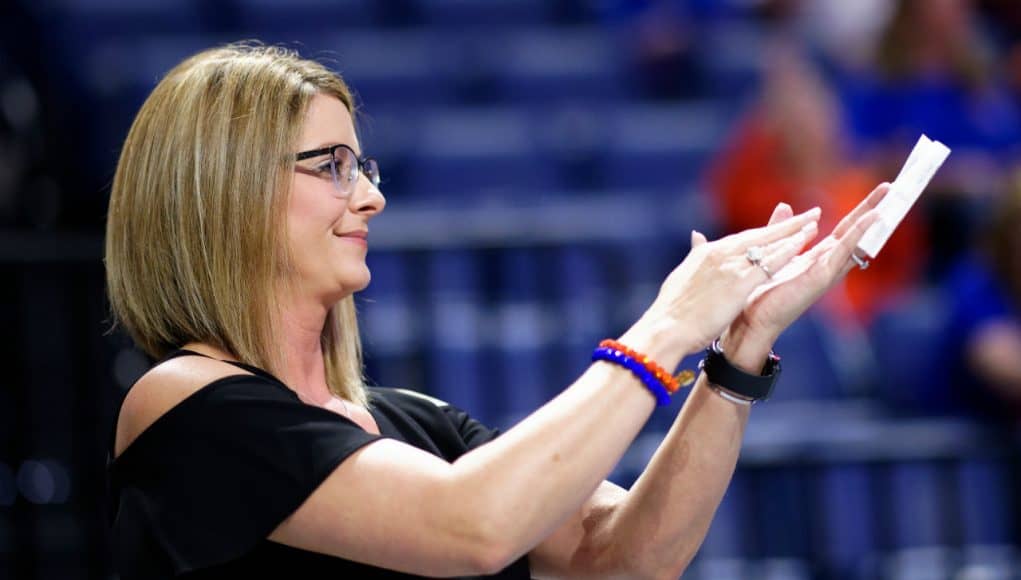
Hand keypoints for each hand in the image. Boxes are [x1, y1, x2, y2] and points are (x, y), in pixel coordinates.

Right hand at [639, 207, 820, 353]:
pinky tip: (805, 241)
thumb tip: (696, 238)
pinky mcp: (739, 282)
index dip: (764, 232)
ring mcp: (730, 266)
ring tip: (814, 222)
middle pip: (758, 234)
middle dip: (785, 224)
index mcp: (706, 254)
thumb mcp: (682, 278)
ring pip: (768, 243)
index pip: (741, 239)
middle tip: (808, 215)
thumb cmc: (671, 312)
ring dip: (793, 231)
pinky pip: (770, 261)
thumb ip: (694, 257)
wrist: (665, 327)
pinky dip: (789, 249)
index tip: (780, 227)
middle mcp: (720, 253)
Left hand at [726, 183, 888, 351]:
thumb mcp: (774, 252)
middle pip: (855, 231)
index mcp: (817, 257)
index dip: (860, 210)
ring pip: (855, 240)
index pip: (845, 228)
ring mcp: (827, 271)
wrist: (752, 321)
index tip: (879, 191)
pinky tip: (871, 219)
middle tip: (892, 187)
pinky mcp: (822, 278)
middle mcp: (827, 264)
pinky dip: (858, 234)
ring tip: (890, 200)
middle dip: (873, 209)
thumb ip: (782, 229)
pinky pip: (844, 251)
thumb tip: (786, 205)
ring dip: (872, 218)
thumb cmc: (761, 293)